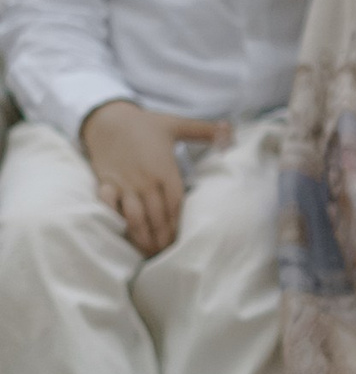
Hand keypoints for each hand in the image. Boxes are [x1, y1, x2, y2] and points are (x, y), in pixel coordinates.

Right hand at [80, 102, 228, 256]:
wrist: (108, 119)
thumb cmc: (146, 124)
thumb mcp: (177, 124)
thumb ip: (206, 130)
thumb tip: (231, 131)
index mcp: (164, 169)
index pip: (175, 203)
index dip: (179, 223)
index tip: (183, 238)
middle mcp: (144, 180)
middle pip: (156, 215)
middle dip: (163, 236)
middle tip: (168, 253)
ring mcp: (124, 183)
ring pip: (134, 216)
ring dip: (141, 235)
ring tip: (149, 251)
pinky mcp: (105, 184)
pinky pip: (108, 206)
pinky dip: (114, 220)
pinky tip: (121, 234)